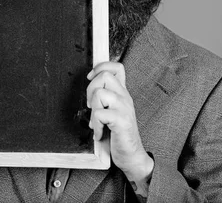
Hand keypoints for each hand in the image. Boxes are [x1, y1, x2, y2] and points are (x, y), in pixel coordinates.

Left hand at [86, 62, 153, 189]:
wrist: (132, 156)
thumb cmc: (118, 134)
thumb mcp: (112, 111)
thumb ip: (105, 99)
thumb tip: (90, 86)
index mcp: (122, 93)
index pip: (117, 67)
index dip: (101, 66)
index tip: (91, 77)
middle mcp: (125, 97)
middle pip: (105, 76)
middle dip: (90, 89)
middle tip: (91, 106)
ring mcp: (124, 108)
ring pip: (100, 93)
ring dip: (93, 109)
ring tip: (96, 121)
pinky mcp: (122, 121)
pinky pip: (99, 114)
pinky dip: (96, 125)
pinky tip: (100, 133)